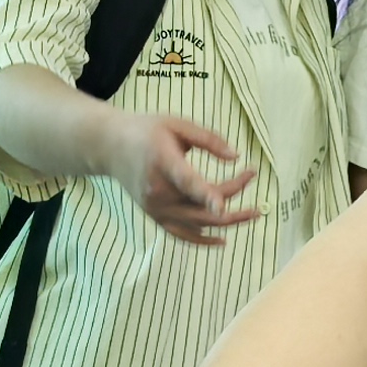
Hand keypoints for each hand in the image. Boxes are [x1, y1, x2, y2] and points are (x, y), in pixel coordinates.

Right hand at [116, 113, 257, 242]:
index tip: (223, 206)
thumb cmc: (147, 132)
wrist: (110, 148)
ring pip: (198, 224)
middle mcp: (158, 191)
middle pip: (201, 206)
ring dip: (228, 221)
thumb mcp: (177, 125)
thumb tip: (235, 157)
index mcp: (163, 162)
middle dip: (233, 199)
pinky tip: (223, 239)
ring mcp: (156, 208)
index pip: (187, 182)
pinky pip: (182, 235)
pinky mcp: (155, 217)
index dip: (206, 195)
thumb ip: (208, 139)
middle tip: (255, 187)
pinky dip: (203, 240)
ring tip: (254, 213)